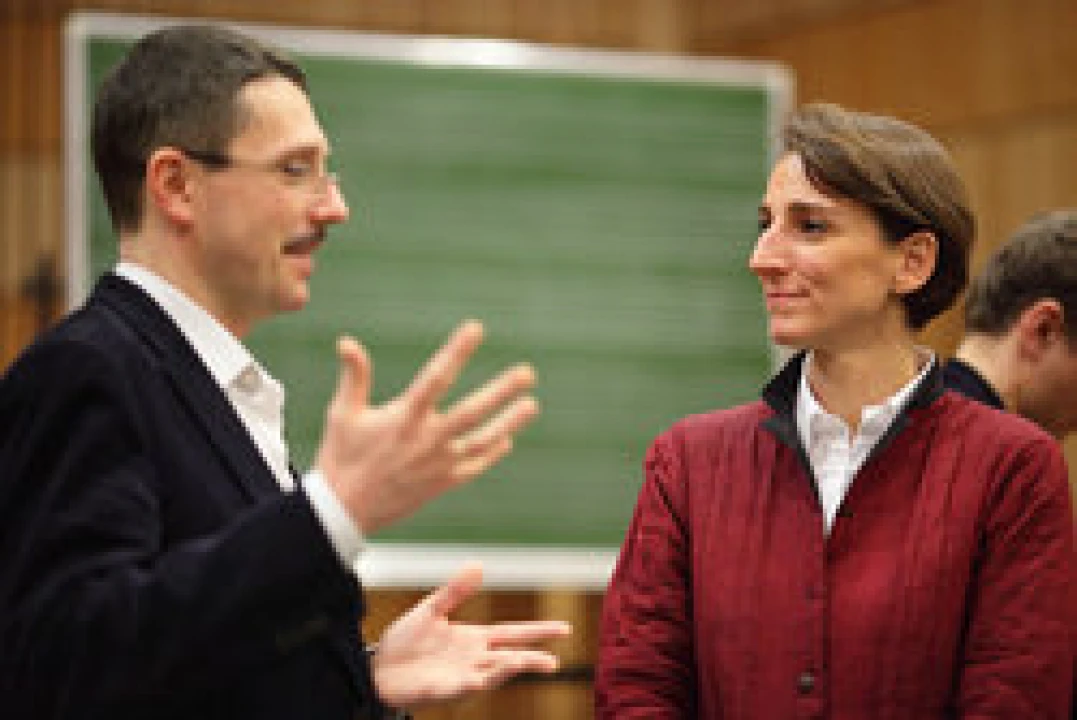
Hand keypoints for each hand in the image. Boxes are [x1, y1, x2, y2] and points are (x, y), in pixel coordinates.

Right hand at [315, 321, 538, 533]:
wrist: (343, 511)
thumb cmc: (342, 457)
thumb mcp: (343, 414)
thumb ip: (354, 376)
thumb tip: (347, 341)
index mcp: (404, 418)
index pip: (436, 377)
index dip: (456, 352)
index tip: (475, 329)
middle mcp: (427, 440)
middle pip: (472, 412)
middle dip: (501, 391)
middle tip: (527, 373)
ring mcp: (438, 464)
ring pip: (482, 440)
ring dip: (509, 422)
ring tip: (532, 404)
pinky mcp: (442, 483)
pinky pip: (474, 466)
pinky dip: (492, 453)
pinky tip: (507, 440)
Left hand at [372, 564, 571, 707]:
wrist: (377, 668)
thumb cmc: (404, 642)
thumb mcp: (431, 610)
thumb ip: (455, 591)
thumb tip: (479, 565)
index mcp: (474, 639)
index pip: (513, 633)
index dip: (538, 631)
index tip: (565, 629)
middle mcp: (474, 659)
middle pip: (510, 657)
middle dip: (532, 659)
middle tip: (554, 661)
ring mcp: (461, 676)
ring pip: (492, 674)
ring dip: (507, 669)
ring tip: (525, 662)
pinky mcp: (443, 690)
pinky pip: (462, 687)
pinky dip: (473, 683)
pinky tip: (479, 678)